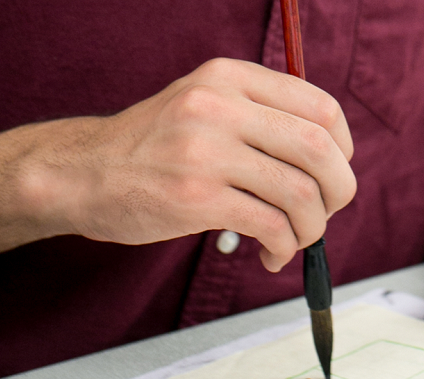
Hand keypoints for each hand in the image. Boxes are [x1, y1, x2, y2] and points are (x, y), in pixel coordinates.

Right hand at [41, 58, 356, 271]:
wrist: (81, 173)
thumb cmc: (152, 147)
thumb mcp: (203, 104)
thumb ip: (259, 116)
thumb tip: (330, 158)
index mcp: (229, 78)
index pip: (319, 106)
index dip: (343, 146)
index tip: (334, 171)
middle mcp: (220, 106)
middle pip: (319, 149)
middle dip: (338, 190)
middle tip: (327, 212)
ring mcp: (206, 151)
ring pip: (300, 193)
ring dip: (312, 227)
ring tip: (295, 240)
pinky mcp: (196, 198)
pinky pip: (271, 226)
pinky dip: (284, 247)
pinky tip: (272, 255)